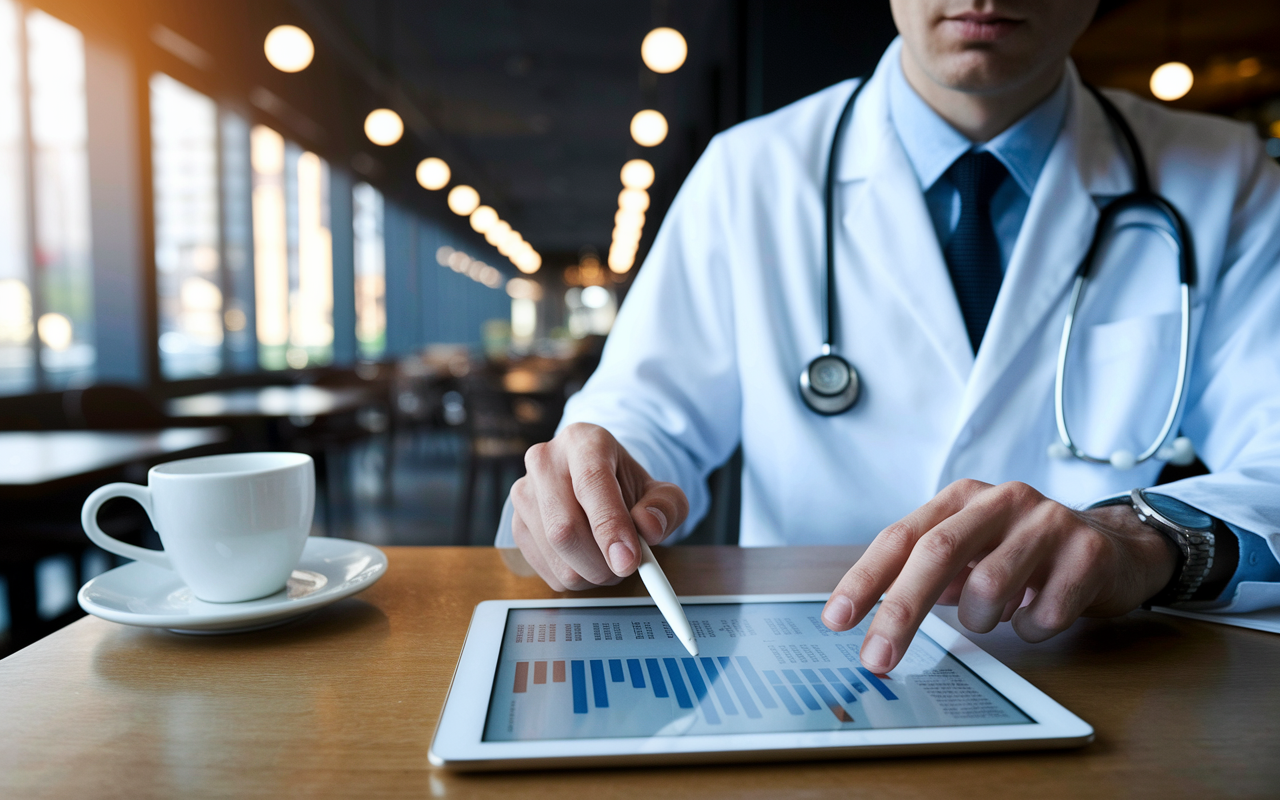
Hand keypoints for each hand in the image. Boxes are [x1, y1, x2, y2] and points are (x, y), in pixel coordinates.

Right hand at [510, 423, 689, 590]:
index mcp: (582, 441)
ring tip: (610, 559)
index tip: (629, 560)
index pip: (591, 482)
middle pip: (564, 526)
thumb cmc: (626, 487)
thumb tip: (650, 527)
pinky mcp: (516, 524)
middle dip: (601, 562)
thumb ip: (666, 507)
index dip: (610, 526)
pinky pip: (544, 568)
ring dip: (590, 572)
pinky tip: (587, 560)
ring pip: (555, 553)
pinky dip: (574, 577)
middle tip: (626, 568)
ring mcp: (524, 493)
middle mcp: (545, 461)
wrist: (594, 483)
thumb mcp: (659, 491)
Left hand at [821, 480, 1176, 672]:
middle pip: (936, 554)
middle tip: (877, 659)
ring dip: (983, 620)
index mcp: (961, 498)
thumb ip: (924, 573)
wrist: (1118, 546)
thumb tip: (868, 619)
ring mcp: (1048, 521)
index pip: (900, 537)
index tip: (836, 620)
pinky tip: (1040, 611)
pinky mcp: (1088, 552)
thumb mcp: (970, 552)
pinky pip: (1041, 614)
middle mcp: (1002, 500)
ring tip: (998, 614)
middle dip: (901, 612)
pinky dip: (1030, 628)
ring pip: (988, 588)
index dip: (864, 580)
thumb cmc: (1026, 553)